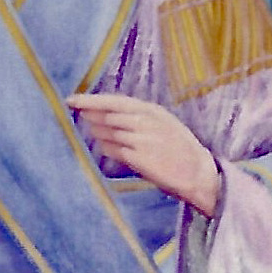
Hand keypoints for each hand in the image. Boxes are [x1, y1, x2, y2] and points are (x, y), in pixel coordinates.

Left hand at [68, 93, 221, 217]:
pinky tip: (101, 146)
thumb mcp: (162, 125)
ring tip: (87, 129)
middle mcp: (148, 122)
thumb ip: (136, 120)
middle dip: (89, 112)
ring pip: (111, 131)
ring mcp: (144, 140)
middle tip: (73, 112)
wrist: (198, 172)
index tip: (72, 100)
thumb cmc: (178, 150)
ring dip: (96, 130)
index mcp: (153, 111)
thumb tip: (103, 118)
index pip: (116, 101)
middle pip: (110, 114)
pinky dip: (106, 147)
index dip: (92, 100)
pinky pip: (116, 150)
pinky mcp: (142, 158)